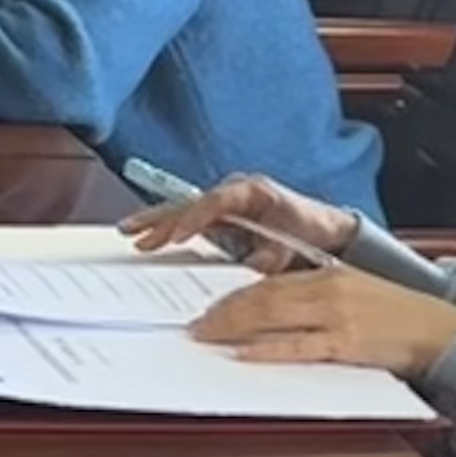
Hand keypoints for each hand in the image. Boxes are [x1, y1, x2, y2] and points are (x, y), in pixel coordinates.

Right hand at [128, 173, 361, 269]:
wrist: (326, 229)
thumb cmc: (312, 230)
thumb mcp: (297, 244)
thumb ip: (274, 254)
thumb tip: (256, 264)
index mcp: (253, 191)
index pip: (217, 202)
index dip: (196, 217)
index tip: (180, 235)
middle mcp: (234, 192)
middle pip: (191, 203)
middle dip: (161, 218)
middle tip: (134, 231)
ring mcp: (226, 204)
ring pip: (184, 210)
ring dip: (157, 222)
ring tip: (130, 232)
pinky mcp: (222, 218)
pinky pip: (190, 221)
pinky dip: (169, 229)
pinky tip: (149, 239)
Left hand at [194, 267, 455, 376]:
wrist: (443, 333)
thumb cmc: (398, 318)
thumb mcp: (355, 296)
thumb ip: (317, 298)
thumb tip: (274, 312)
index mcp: (330, 275)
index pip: (269, 283)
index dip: (233, 296)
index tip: (208, 308)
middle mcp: (329, 290)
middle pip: (263, 297)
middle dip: (224, 312)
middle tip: (195, 326)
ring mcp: (338, 316)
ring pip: (274, 315)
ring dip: (234, 327)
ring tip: (207, 337)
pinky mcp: (348, 343)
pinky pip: (300, 345)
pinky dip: (269, 348)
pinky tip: (246, 353)